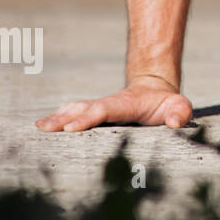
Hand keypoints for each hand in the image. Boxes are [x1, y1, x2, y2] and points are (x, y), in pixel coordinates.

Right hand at [35, 75, 192, 131]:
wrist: (156, 91)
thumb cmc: (167, 104)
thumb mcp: (179, 106)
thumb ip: (180, 112)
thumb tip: (173, 122)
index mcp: (126, 104)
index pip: (105, 110)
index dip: (89, 118)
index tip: (71, 128)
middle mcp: (108, 104)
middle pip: (84, 109)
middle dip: (65, 119)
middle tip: (46, 129)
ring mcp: (99, 107)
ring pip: (75, 109)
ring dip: (57, 117)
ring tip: (39, 128)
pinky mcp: (93, 112)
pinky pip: (73, 112)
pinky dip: (57, 117)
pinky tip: (42, 125)